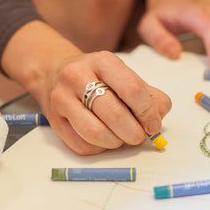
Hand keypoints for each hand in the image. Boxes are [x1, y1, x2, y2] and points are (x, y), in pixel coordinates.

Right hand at [37, 50, 170, 154]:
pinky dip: (99, 148)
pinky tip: (103, 139)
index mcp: (103, 61)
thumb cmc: (97, 76)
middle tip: (139, 136)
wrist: (54, 70)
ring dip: (116, 143)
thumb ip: (149, 95)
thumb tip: (155, 122)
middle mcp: (78, 76)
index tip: (152, 123)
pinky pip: (81, 145)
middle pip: (114, 114)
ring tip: (121, 138)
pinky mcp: (53, 120)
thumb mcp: (124, 74)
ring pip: (95, 133)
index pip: (132, 89)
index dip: (147, 112)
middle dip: (134, 132)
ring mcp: (62, 98)